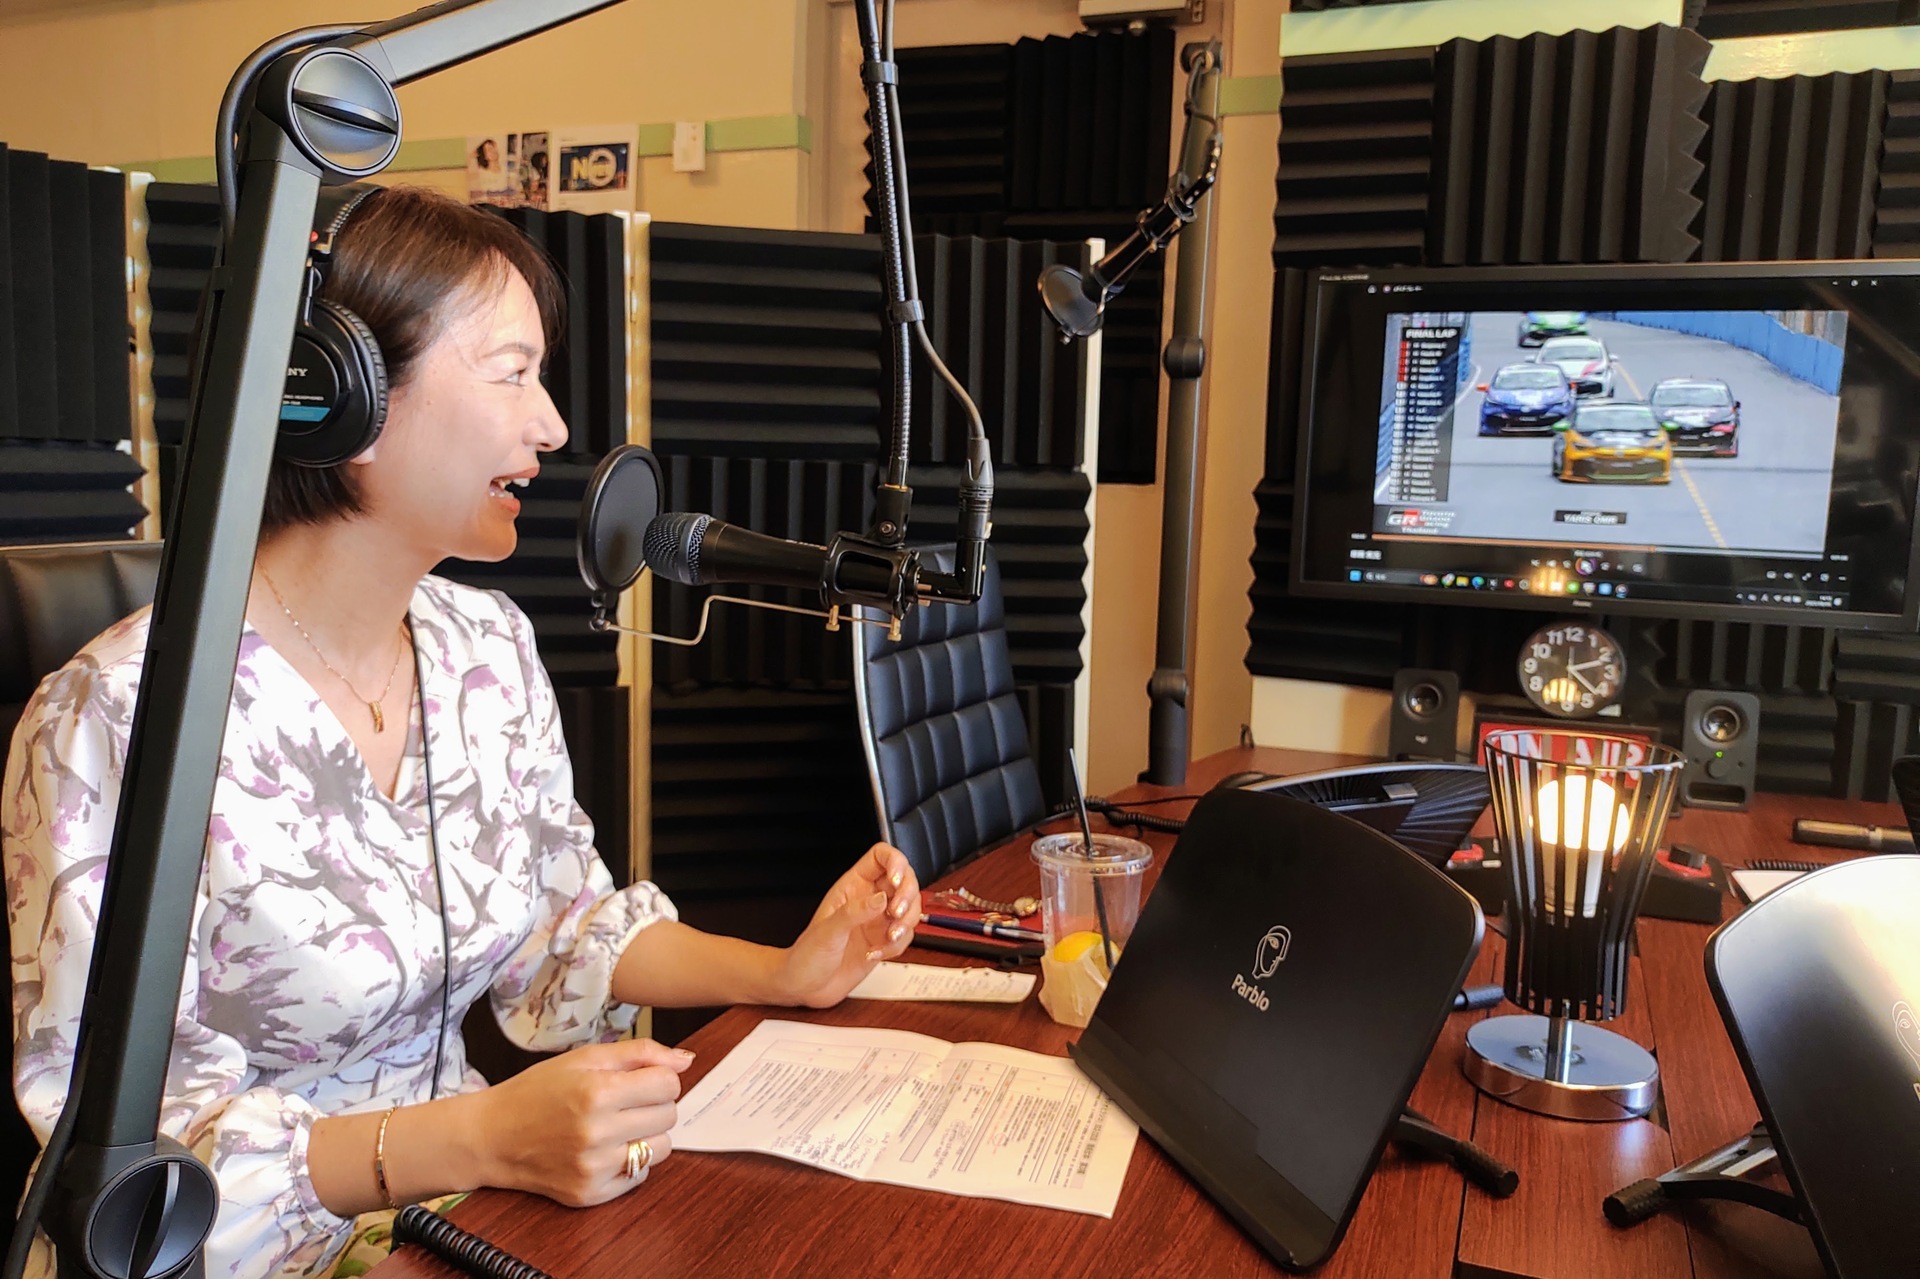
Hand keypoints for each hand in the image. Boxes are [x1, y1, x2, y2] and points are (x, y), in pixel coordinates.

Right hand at [474, 1037, 690, 1207]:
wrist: (491, 1137)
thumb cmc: (538, 1091)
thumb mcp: (584, 1058)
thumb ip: (640, 1053)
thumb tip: (686, 1061)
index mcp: (597, 1092)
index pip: (669, 1085)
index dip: (658, 1079)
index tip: (639, 1081)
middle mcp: (597, 1133)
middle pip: (669, 1116)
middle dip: (654, 1105)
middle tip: (624, 1103)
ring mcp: (594, 1168)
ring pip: (661, 1149)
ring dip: (647, 1135)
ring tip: (617, 1127)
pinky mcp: (589, 1194)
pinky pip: (640, 1176)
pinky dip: (629, 1162)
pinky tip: (603, 1150)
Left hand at [774, 843, 920, 1007]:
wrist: (806, 987)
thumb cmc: (806, 955)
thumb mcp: (828, 930)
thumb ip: (855, 912)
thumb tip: (881, 899)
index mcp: (852, 887)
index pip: (880, 858)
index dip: (894, 861)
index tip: (896, 880)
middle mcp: (868, 900)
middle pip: (904, 881)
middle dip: (907, 896)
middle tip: (896, 912)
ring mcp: (878, 921)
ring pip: (910, 908)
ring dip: (906, 922)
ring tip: (889, 936)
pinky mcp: (884, 941)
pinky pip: (905, 936)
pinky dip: (897, 945)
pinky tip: (876, 953)